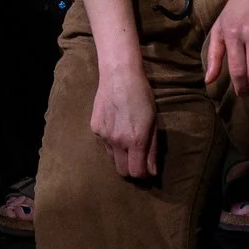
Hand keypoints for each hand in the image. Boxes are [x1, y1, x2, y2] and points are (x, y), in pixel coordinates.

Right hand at [88, 63, 159, 179]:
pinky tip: (116, 125)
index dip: (143, 174)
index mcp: (136, 140)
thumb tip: (152, 172)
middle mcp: (118, 141)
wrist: (119, 75)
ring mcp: (103, 135)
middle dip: (130, 169)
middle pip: (122, 171)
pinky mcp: (94, 128)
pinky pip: (104, 143)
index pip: (137, 172)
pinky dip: (111, 141)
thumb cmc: (142, 95)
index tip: (147, 168)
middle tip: (137, 158)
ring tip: (126, 139)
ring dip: (120, 155)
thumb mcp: (153, 122)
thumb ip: (152, 149)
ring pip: (111, 158)